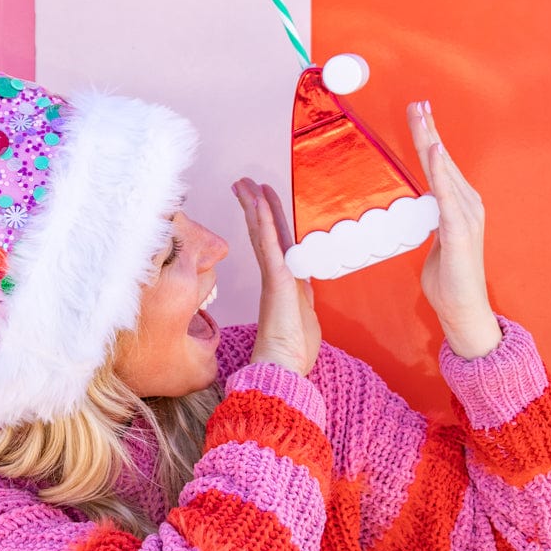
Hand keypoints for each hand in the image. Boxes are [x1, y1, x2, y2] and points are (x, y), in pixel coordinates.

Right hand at [232, 177, 321, 376]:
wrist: (283, 367)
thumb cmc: (293, 349)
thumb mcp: (307, 315)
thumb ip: (304, 297)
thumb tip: (306, 290)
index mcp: (284, 280)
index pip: (273, 242)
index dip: (267, 219)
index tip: (260, 199)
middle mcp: (276, 274)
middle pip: (263, 231)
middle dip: (254, 205)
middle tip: (243, 183)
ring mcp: (274, 275)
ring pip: (262, 232)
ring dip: (255, 205)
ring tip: (245, 184)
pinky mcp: (277, 278)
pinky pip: (269, 244)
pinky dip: (264, 222)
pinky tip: (259, 203)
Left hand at [406, 101, 501, 358]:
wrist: (463, 310)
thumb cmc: (447, 279)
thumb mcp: (433, 242)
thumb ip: (427, 221)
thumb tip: (414, 211)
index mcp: (459, 205)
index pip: (440, 165)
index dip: (429, 138)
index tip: (418, 113)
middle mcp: (467, 204)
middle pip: (443, 160)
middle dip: (429, 130)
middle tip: (417, 103)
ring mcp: (467, 215)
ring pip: (444, 170)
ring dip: (432, 142)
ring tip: (421, 116)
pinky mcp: (460, 230)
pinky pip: (447, 194)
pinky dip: (439, 171)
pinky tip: (433, 151)